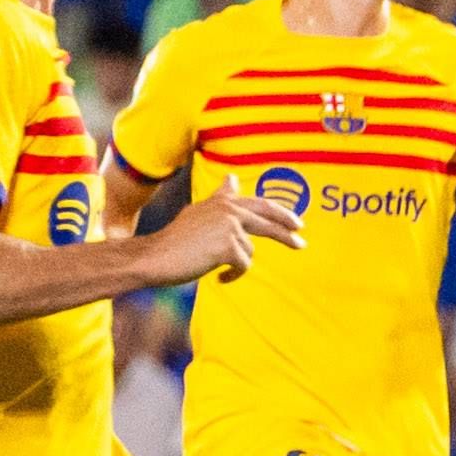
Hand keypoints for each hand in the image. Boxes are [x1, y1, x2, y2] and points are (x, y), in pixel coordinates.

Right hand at [135, 191, 302, 286]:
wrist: (154, 256)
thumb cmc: (176, 240)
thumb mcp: (199, 212)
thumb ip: (220, 198)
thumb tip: (232, 178)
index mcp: (221, 201)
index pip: (259, 203)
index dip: (280, 212)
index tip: (297, 222)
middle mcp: (227, 208)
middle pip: (267, 220)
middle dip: (286, 232)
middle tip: (301, 243)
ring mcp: (228, 225)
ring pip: (250, 250)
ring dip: (237, 263)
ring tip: (216, 266)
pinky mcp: (228, 245)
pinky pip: (243, 265)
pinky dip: (233, 275)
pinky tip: (219, 277)